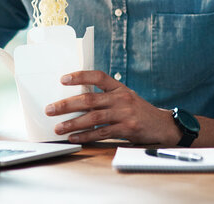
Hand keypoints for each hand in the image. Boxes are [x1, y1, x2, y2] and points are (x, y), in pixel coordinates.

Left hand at [44, 70, 181, 144]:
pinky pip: (101, 133)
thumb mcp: (125, 97)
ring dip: (72, 123)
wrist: (162, 125)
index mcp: (119, 87)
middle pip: (89, 99)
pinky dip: (85, 136)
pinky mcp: (127, 129)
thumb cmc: (138, 110)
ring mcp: (124, 114)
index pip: (98, 76)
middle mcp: (121, 98)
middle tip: (50, 109)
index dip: (80, 76)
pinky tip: (74, 138)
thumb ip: (106, 96)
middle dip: (66, 104)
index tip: (62, 79)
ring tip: (58, 128)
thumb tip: (77, 99)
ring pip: (93, 117)